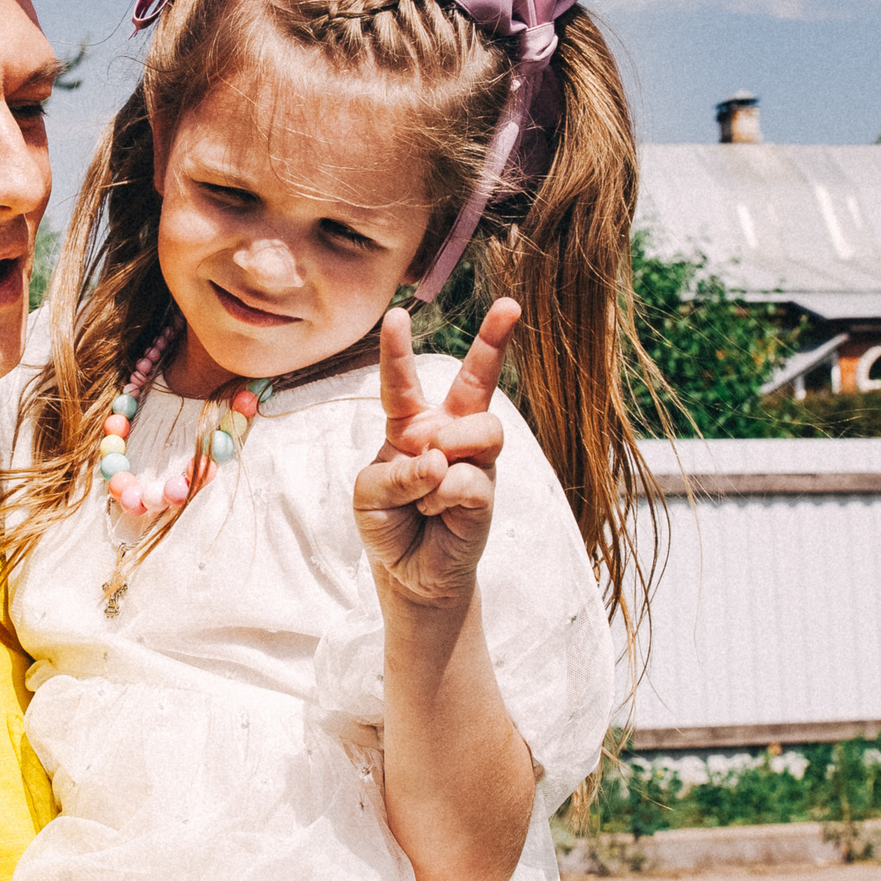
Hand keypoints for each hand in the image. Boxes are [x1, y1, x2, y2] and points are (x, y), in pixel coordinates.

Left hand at [353, 299, 518, 611]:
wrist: (408, 573)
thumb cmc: (388, 523)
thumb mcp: (369, 493)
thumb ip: (394, 471)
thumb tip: (438, 460)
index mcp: (411, 424)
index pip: (402, 382)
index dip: (397, 349)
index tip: (396, 314)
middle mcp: (448, 433)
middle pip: (476, 381)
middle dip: (494, 340)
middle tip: (510, 306)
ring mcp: (473, 460)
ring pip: (479, 429)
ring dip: (444, 454)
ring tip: (427, 485)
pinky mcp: (486, 491)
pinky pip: (468, 478)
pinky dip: (440, 497)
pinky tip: (434, 512)